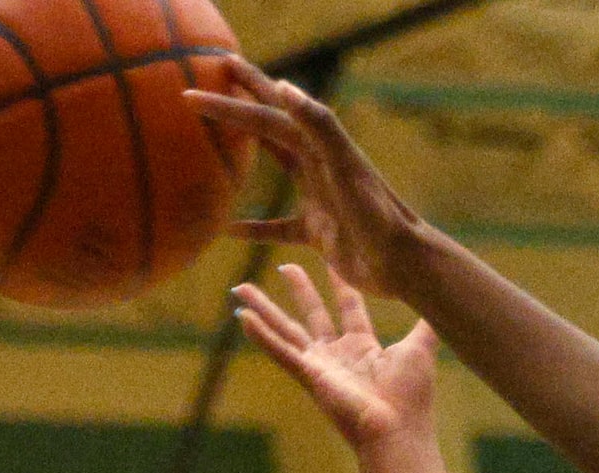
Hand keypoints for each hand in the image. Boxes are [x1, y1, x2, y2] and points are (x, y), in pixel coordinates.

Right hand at [186, 56, 423, 295]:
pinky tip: (226, 231)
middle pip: (270, 127)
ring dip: (245, 155)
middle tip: (203, 83)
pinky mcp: (318, 232)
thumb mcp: (346, 167)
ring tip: (212, 146)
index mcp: (320, 146)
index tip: (196, 85)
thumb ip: (319, 126)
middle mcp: (318, 165)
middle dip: (239, 105)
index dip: (234, 98)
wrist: (403, 263)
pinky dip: (253, 228)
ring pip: (275, 168)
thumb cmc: (378, 216)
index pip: (268, 113)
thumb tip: (284, 86)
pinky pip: (277, 227)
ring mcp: (318, 197)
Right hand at [233, 264, 439, 448]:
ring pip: (285, 329)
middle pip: (313, 314)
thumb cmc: (411, 397)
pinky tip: (241, 317)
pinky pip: (280, 351)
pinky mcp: (309, 376)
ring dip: (263, 308)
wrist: (397, 430)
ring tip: (239, 287)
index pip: (349, 308)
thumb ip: (427, 326)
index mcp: (365, 349)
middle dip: (299, 289)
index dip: (341, 284)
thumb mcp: (421, 350)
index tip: (332, 260)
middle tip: (284, 265)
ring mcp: (320, 366)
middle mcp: (339, 356)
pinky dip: (261, 335)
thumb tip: (445, 299)